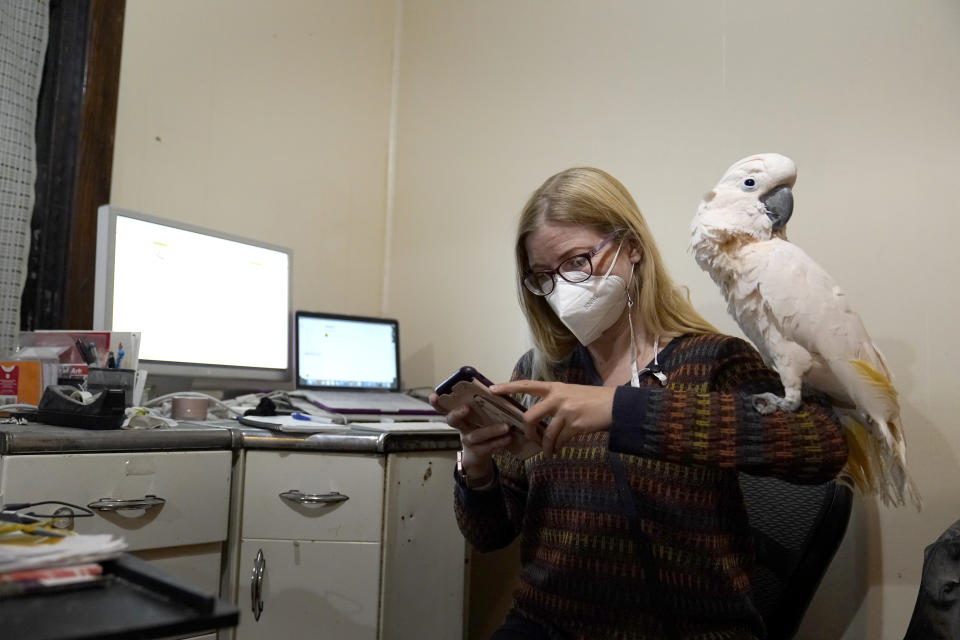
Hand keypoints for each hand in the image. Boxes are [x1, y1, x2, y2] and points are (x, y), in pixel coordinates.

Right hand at [429, 392, 511, 481]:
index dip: (438, 403)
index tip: (434, 396)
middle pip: (453, 420)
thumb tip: (496, 388)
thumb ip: (483, 406)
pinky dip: (499, 442)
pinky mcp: (478, 452)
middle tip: (466, 408)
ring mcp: (468, 441)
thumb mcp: (479, 417)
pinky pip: (487, 447)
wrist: (478, 458)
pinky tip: (508, 437)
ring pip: (476, 435)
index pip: (445, 408)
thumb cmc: (480, 430)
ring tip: (505, 427)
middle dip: (457, 414)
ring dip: (491, 430)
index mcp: (461, 417)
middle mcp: (461, 428)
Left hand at [489, 381, 614, 457]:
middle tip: (531, 438)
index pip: (527, 385)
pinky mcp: (574, 425)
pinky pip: (559, 440)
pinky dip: (557, 448)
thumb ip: (556, 402)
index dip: (508, 387)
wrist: (616, 406)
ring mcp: (565, 411)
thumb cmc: (595, 400)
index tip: (492, 390)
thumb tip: (542, 418)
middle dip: (527, 431)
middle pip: (530, 416)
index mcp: (555, 388)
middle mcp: (558, 397)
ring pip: (545, 433)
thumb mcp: (572, 394)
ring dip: (545, 446)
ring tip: (548, 451)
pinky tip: (558, 450)